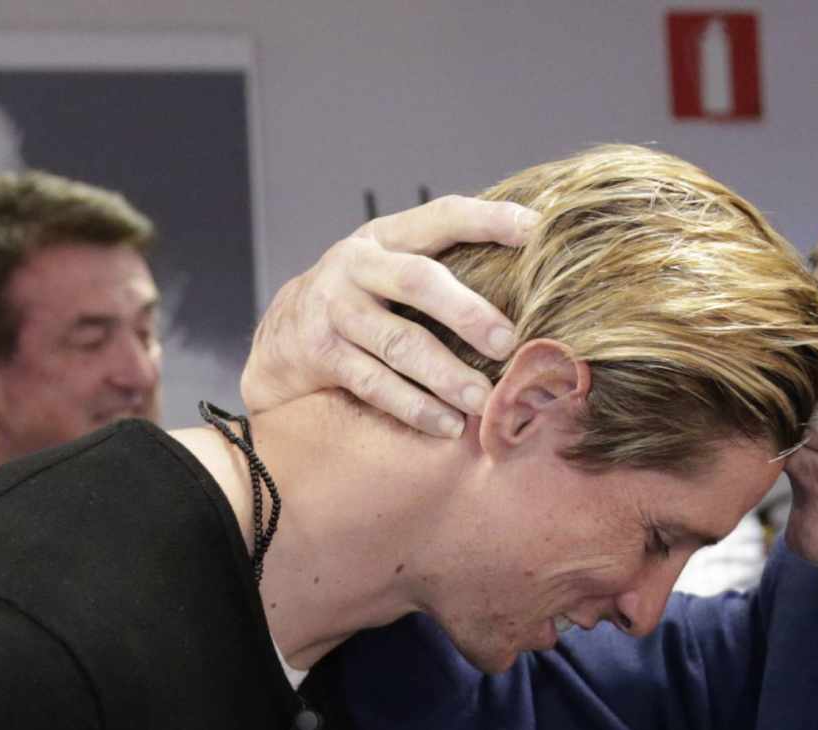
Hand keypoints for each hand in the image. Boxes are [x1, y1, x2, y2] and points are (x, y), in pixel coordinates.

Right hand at [241, 195, 539, 436]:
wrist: (280, 338)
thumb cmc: (364, 304)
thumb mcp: (395, 272)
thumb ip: (446, 270)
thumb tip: (535, 285)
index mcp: (386, 237)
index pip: (441, 217)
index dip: (488, 218)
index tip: (536, 229)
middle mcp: (356, 265)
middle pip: (417, 281)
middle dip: (467, 312)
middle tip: (508, 342)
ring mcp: (334, 310)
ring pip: (399, 343)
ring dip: (446, 374)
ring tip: (484, 399)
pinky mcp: (321, 354)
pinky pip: (375, 384)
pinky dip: (416, 408)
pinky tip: (448, 425)